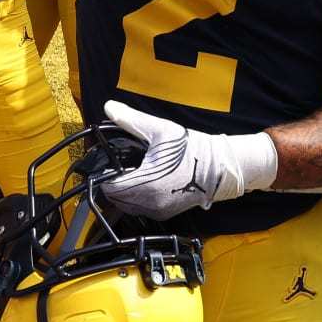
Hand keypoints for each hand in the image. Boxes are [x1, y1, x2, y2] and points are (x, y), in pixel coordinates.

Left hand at [98, 100, 276, 219]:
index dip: (104, 175)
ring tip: (129, 174)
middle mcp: (150, 201)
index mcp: (145, 182)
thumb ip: (131, 120)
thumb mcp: (159, 130)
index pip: (109, 186)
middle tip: (118, 167)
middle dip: (113, 183)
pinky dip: (136, 199)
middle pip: (115, 198)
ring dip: (123, 193)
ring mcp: (158, 210)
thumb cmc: (189, 147)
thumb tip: (109, 107)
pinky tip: (142, 183)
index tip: (107, 164)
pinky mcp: (165, 213)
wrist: (218, 167)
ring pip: (126, 206)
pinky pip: (141, 209)